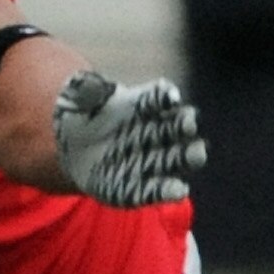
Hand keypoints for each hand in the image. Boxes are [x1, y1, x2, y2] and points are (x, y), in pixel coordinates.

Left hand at [50, 70, 205, 206]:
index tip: (170, 97)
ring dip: (189, 156)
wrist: (75, 148)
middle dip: (185, 125)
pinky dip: (170, 190)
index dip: (165, 97)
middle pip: (178, 127)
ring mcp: (155, 160)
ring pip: (177, 158)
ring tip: (198, 153)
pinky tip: (179, 189)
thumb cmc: (86, 115)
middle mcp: (158, 132)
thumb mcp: (81, 101)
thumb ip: (86, 93)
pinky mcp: (144, 187)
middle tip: (189, 123)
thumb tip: (83, 83)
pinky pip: (159, 189)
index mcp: (144, 105)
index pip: (159, 97)